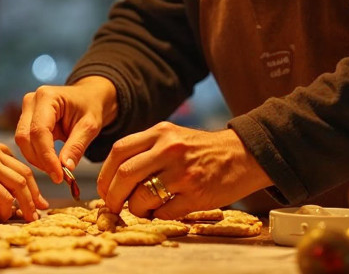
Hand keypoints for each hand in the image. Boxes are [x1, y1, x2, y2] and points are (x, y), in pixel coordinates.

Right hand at [0, 139, 47, 220]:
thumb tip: (8, 205)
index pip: (21, 165)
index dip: (32, 185)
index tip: (36, 200)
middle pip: (25, 174)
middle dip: (34, 195)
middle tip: (38, 211)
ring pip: (19, 185)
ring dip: (26, 204)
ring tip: (27, 218)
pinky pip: (4, 196)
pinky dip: (6, 209)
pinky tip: (1, 216)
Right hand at [14, 77, 117, 182]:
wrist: (88, 97)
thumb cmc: (90, 107)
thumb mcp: (90, 126)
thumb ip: (76, 147)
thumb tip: (65, 169)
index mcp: (47, 97)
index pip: (39, 131)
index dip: (46, 156)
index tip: (59, 175)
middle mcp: (31, 101)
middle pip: (25, 137)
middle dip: (40, 160)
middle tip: (58, 176)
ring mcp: (26, 110)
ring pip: (22, 142)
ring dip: (37, 160)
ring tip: (57, 170)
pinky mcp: (26, 120)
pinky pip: (26, 142)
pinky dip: (37, 155)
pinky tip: (51, 162)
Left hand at [97, 122, 270, 219]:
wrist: (244, 155)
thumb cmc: (203, 149)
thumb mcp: (173, 137)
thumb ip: (146, 149)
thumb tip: (115, 176)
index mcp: (160, 133)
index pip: (119, 151)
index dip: (105, 174)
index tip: (104, 189)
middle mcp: (170, 149)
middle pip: (125, 175)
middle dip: (112, 196)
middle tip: (113, 206)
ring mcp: (183, 173)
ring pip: (142, 197)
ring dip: (135, 209)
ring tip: (142, 209)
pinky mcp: (197, 194)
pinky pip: (164, 212)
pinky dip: (156, 216)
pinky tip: (162, 211)